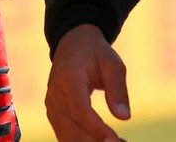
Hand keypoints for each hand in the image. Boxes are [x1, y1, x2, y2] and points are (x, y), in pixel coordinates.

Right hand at [45, 24, 129, 141]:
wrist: (73, 43)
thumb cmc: (95, 52)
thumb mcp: (112, 63)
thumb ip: (118, 89)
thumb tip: (125, 117)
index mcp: (68, 78)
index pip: (80, 111)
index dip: (96, 129)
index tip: (116, 140)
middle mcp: (55, 94)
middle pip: (71, 129)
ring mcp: (51, 105)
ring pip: (66, 136)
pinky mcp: (53, 113)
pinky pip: (64, 134)